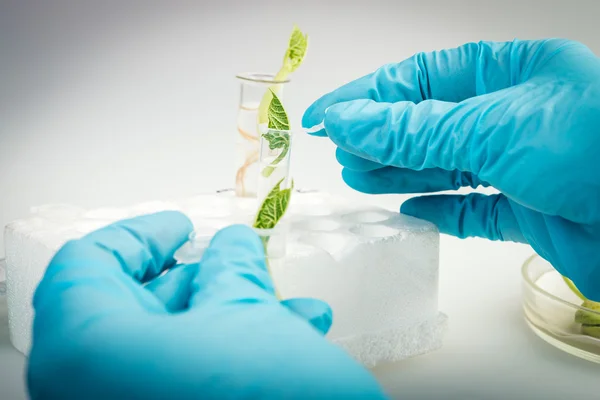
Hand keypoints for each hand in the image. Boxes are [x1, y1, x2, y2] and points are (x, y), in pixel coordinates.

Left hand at [27, 212, 385, 398]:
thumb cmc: (259, 396)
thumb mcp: (249, 317)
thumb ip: (233, 271)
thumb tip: (232, 247)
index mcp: (86, 347)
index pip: (87, 265)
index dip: (139, 236)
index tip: (183, 228)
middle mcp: (89, 390)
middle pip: (133, 310)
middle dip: (203, 281)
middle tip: (244, 266)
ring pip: (169, 350)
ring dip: (231, 319)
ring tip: (292, 307)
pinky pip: (184, 383)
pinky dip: (229, 358)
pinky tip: (290, 342)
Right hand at [302, 39, 599, 300]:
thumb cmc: (597, 150)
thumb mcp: (491, 126)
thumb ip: (415, 128)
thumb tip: (350, 120)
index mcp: (510, 73)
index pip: (422, 78)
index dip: (370, 96)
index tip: (329, 115)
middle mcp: (513, 115)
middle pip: (429, 121)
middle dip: (380, 136)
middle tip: (340, 152)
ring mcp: (521, 164)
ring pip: (444, 165)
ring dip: (399, 171)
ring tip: (359, 177)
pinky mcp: (529, 210)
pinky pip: (472, 209)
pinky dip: (440, 210)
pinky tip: (413, 210)